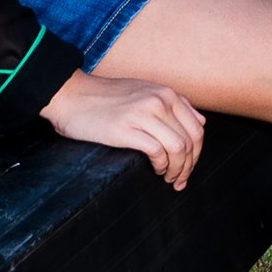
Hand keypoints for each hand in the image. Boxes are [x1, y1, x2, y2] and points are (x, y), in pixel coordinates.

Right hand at [41, 69, 205, 190]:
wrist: (71, 95)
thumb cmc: (104, 97)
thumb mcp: (143, 91)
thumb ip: (172, 103)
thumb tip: (200, 121)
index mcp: (166, 93)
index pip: (196, 128)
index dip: (197, 153)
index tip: (189, 168)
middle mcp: (159, 100)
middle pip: (191, 141)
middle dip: (190, 165)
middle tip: (180, 180)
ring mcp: (143, 113)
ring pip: (179, 148)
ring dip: (177, 169)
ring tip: (168, 177)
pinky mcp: (126, 128)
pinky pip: (157, 151)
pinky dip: (162, 165)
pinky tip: (155, 169)